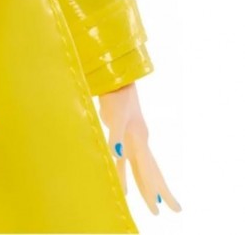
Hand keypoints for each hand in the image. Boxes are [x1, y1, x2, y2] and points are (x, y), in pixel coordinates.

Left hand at [98, 82, 180, 214]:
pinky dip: (126, 173)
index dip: (152, 186)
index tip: (161, 206)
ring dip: (144, 185)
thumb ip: (115, 134)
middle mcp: (139, 140)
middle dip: (160, 191)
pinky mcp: (121, 134)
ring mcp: (131, 138)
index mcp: (139, 138)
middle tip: (175, 211)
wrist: (115, 79)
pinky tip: (123, 186)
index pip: (148, 167)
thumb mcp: (115, 115)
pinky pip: (126, 160)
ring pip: (141, 167)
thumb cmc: (115, 96)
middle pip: (152, 170)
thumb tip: (116, 153)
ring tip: (154, 207)